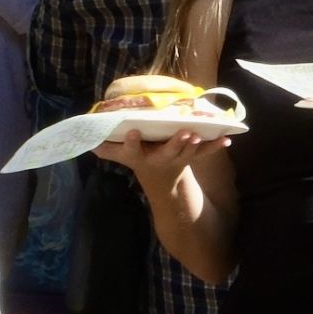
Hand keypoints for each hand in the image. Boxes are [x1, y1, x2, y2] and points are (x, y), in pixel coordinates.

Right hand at [95, 128, 229, 191]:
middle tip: (183, 134)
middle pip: (167, 152)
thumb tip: (86, 137)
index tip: (133, 131)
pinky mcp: (191, 157)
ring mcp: (177, 159)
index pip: (132, 149)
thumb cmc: (138, 159)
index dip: (132, 142)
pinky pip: (205, 152)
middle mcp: (159, 159)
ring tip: (199, 134)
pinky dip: (215, 146)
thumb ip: (105, 147)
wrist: (161, 181)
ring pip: (187, 152)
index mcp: (139, 156)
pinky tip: (227, 139)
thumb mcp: (120, 156)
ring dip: (195, 145)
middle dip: (175, 144)